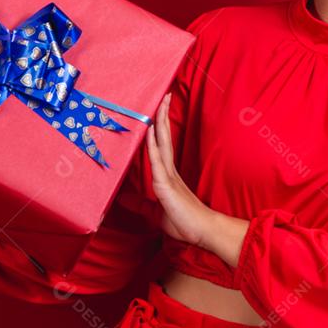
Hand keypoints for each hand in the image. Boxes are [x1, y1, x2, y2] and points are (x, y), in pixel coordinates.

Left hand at [146, 93, 217, 248]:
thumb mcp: (155, 211)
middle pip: (164, 136)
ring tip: (161, 103)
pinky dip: (152, 145)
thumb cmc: (184, 222)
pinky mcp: (166, 186)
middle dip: (163, 115)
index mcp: (168, 174)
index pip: (162, 144)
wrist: (203, 232)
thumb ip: (140, 204)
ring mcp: (169, 176)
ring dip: (160, 122)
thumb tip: (124, 200)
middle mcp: (169, 170)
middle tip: (165, 95)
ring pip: (162, 143)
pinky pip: (157, 161)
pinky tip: (150, 130)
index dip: (160, 126)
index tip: (159, 109)